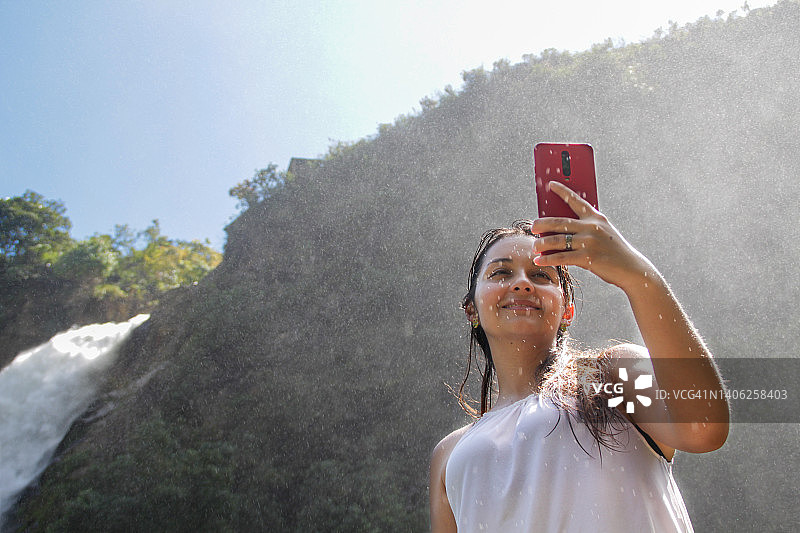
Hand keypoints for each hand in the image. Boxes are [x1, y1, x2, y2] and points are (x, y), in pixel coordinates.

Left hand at [530, 181, 653, 291]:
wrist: (631, 268)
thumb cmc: (613, 251)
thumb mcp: (603, 234)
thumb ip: (584, 229)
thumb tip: (557, 232)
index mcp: (596, 218)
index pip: (577, 200)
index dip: (562, 191)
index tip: (550, 184)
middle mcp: (592, 227)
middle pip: (560, 222)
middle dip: (543, 223)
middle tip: (533, 226)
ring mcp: (590, 242)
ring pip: (558, 240)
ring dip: (542, 243)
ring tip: (534, 246)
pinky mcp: (588, 257)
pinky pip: (562, 257)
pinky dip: (548, 259)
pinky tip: (539, 260)